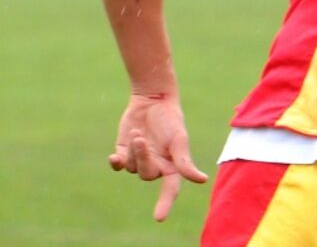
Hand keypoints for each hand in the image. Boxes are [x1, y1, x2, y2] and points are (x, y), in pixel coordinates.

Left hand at [109, 92, 208, 221]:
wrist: (152, 99)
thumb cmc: (170, 119)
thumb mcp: (179, 140)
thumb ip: (184, 162)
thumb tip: (202, 180)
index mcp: (172, 165)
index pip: (170, 190)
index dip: (165, 204)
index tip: (159, 218)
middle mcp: (155, 165)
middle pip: (146, 174)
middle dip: (142, 158)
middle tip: (140, 138)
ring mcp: (138, 159)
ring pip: (131, 167)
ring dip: (132, 151)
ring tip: (137, 132)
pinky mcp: (124, 151)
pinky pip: (118, 164)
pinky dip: (116, 162)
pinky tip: (114, 157)